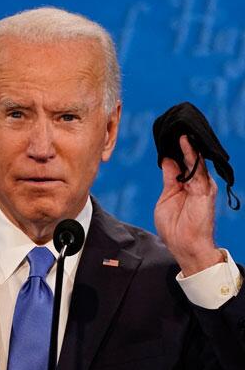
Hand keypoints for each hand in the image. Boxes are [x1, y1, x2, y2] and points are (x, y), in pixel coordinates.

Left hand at [155, 135, 224, 275]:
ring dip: (187, 143)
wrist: (184, 245)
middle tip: (174, 123)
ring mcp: (202, 185)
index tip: (167, 133)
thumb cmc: (174, 227)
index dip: (175, 148)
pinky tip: (185, 141)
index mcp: (186, 184)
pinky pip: (197, 168)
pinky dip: (191, 153)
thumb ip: (169, 178)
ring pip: (195, 158)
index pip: (181, 161)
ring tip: (179, 127)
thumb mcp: (166, 198)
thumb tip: (167, 159)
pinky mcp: (204, 189)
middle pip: (190, 157)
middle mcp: (196, 182)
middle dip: (182, 141)